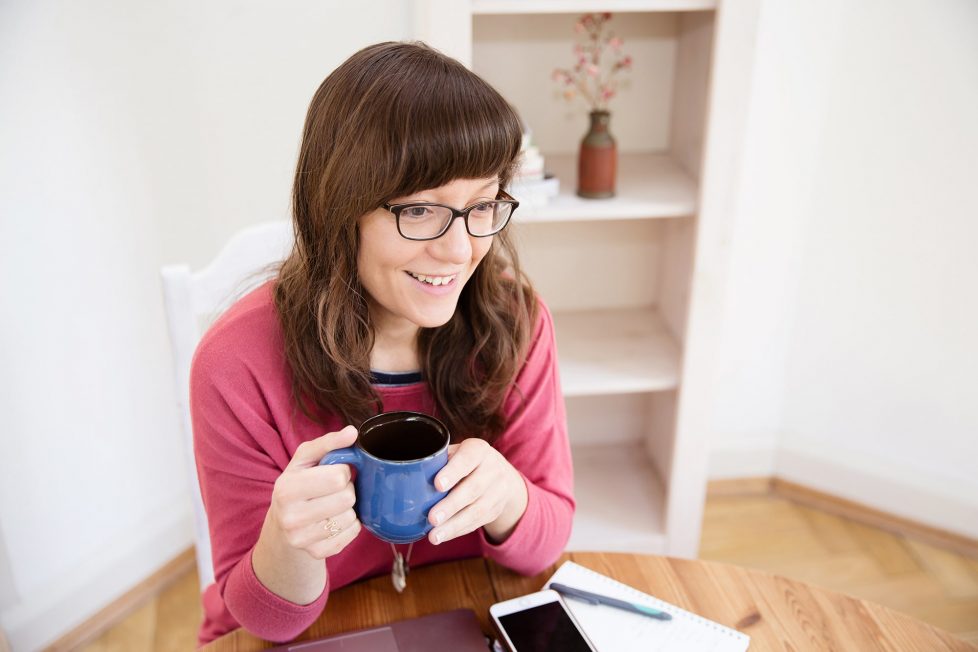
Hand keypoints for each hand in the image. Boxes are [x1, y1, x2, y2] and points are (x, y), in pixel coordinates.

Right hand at [267, 425, 361, 559]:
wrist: (282, 526)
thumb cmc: (298, 485)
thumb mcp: (305, 459)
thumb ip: (328, 443)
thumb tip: (352, 432)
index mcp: (286, 490)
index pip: (338, 477)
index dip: (342, 471)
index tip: (333, 472)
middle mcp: (291, 518)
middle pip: (347, 497)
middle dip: (346, 489)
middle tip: (333, 490)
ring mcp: (303, 540)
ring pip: (351, 517)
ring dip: (348, 507)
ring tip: (333, 504)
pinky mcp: (317, 553)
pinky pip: (353, 533)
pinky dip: (349, 525)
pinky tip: (334, 519)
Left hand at [427, 438, 527, 544]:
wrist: (499, 474)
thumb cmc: (465, 461)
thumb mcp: (455, 453)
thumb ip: (438, 461)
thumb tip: (407, 477)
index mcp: (478, 450)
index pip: (467, 459)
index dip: (453, 472)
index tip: (437, 485)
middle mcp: (492, 469)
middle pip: (473, 489)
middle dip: (451, 505)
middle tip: (432, 518)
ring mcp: (498, 491)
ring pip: (477, 510)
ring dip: (454, 525)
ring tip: (434, 536)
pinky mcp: (496, 510)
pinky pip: (477, 522)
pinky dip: (458, 530)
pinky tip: (443, 536)